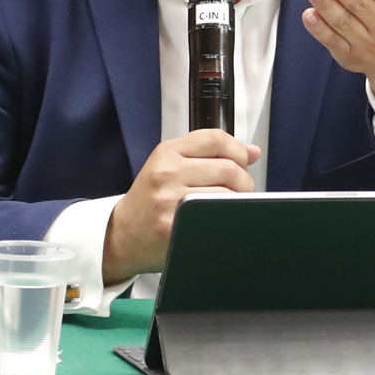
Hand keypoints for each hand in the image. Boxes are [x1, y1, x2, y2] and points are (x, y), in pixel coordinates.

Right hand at [102, 130, 258, 283]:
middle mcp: (167, 174)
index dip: (238, 150)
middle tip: (240, 191)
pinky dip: (227, 219)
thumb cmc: (149, 201)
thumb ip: (207, 155)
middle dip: (244, 181)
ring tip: (230, 206)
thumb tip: (252, 152)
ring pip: (227, 195)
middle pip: (228, 168)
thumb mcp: (168, 166)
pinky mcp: (175, 228)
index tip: (243, 161)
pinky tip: (221, 220)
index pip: (215, 139)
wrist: (122, 235)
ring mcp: (171, 202)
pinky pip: (216, 218)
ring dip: (239, 202)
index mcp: (166, 154)